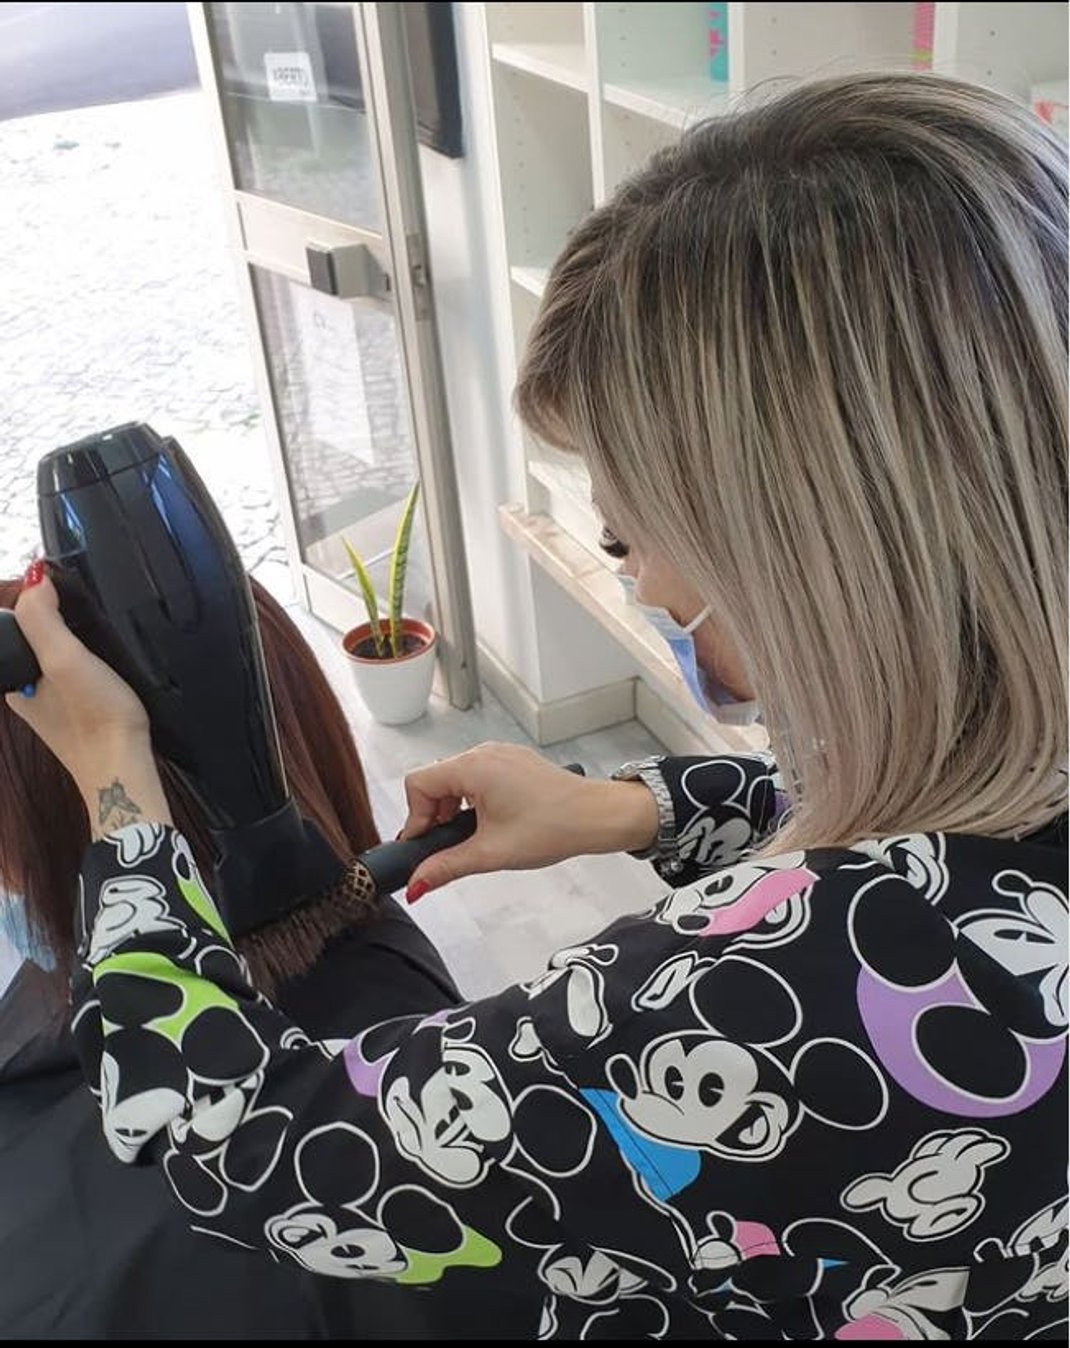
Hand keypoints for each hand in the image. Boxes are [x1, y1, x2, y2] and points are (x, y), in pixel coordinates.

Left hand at [4, 568, 170, 836]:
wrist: (126, 770)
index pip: (16, 625)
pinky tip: (110, 660)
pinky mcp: (82, 713)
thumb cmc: (94, 717)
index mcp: (13, 678)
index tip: (65, 586)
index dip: (37, 599)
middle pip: (36, 638)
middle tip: (88, 604)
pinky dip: (91, 660)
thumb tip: (37, 576)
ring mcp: (54, 704)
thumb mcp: (64, 660)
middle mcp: (27, 690)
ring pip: (57, 655)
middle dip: (58, 616)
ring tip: (102, 626)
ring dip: (77, 637)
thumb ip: (43, 619)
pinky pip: (77, 674)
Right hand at [399, 742, 658, 897]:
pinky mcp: (514, 762)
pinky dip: (473, 800)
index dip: (415, 818)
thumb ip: (446, 867)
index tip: (426, 846)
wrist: (597, 817)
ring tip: (471, 838)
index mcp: (473, 767)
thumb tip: (416, 884)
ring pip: (456, 779)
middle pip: (435, 780)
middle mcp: (484, 753)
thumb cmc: (552, 827)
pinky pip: (478, 777)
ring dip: (453, 809)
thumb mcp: (491, 853)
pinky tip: (488, 824)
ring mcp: (500, 755)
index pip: (418, 784)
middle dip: (434, 816)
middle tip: (447, 847)